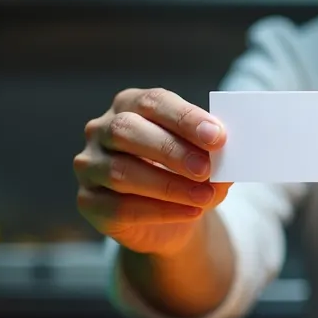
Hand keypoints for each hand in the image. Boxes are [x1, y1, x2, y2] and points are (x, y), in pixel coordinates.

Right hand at [73, 87, 231, 255]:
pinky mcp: (88, 201)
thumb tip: (230, 154)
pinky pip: (119, 207)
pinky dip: (159, 211)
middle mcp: (101, 130)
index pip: (153, 102)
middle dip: (171, 150)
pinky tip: (190, 213)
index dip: (185, 118)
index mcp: (130, 104)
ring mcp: (89, 165)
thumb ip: (213, 151)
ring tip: (205, 196)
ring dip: (169, 186)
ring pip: (121, 172)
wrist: (172, 215)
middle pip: (128, 131)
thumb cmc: (188, 172)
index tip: (217, 136)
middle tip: (205, 168)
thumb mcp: (205, 157)